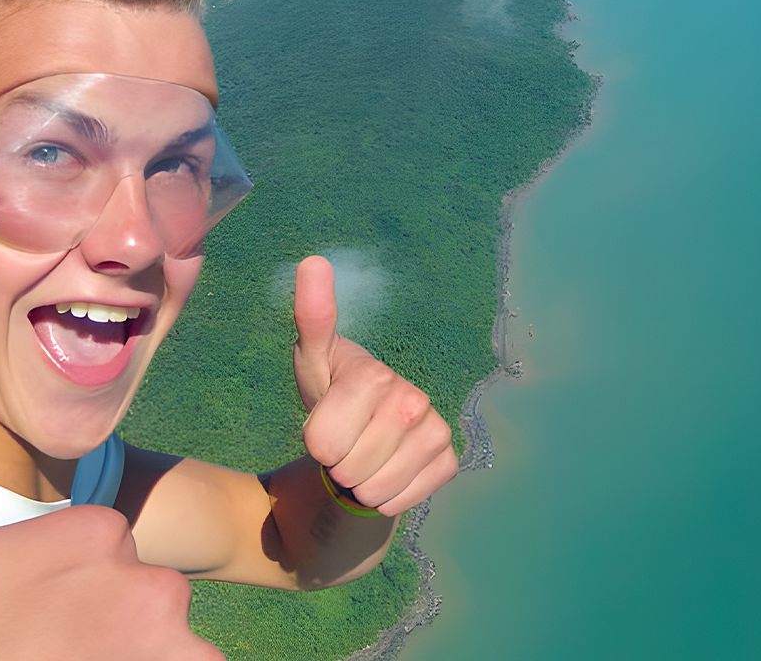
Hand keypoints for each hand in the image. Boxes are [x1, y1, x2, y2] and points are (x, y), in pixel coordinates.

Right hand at [0, 340, 222, 660]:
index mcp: (94, 531)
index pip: (101, 546)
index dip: (61, 583)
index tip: (22, 611)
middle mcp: (149, 581)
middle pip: (137, 592)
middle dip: (99, 621)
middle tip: (39, 647)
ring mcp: (171, 644)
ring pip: (164, 639)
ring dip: (128, 655)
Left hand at [292, 256, 458, 515]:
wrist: (367, 424)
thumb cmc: (332, 388)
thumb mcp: (312, 358)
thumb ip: (312, 316)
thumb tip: (312, 260)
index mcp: (374, 376)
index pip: (322, 444)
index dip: (314, 442)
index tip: (323, 422)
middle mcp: (414, 400)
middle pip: (347, 470)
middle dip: (336, 465)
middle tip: (344, 441)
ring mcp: (436, 431)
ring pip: (374, 491)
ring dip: (358, 484)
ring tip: (362, 455)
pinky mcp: (448, 461)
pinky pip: (402, 500)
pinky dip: (387, 496)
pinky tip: (387, 468)